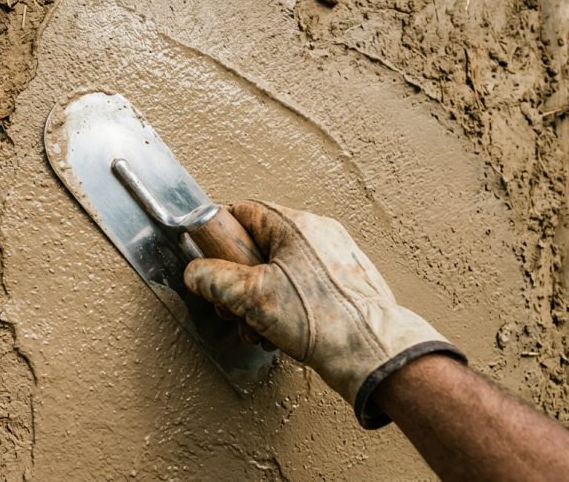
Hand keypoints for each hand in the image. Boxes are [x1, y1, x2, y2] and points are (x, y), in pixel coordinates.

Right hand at [184, 201, 463, 428]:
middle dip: (238, 284)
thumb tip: (196, 273)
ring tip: (259, 328)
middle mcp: (317, 236)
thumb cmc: (322, 319)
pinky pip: (298, 292)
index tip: (211, 262)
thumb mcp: (251, 296)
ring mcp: (331, 263)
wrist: (373, 355)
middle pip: (257, 249)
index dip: (220, 238)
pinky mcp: (341, 288)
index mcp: (296, 225)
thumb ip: (213, 279)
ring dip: (258, 305)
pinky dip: (282, 313)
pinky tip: (280, 336)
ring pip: (276, 275)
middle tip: (233, 305)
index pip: (243, 212)